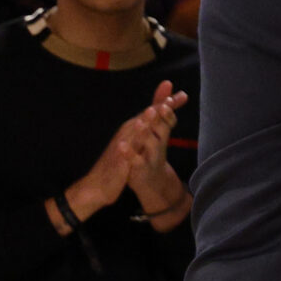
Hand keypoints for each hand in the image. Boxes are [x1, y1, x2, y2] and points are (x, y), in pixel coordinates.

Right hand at [59, 83, 184, 229]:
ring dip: (141, 123)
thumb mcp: (136, 144)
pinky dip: (125, 150)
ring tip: (152, 111)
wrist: (98, 185)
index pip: (152, 115)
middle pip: (144, 119)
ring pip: (132, 134)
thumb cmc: (118, 162)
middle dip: (157, 108)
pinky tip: (125, 145)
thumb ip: (147, 130)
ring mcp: (120, 148)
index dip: (166, 105)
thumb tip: (156, 116)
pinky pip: (121, 157)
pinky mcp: (117, 164)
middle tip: (171, 98)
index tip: (183, 95)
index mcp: (133, 130)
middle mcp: (126, 135)